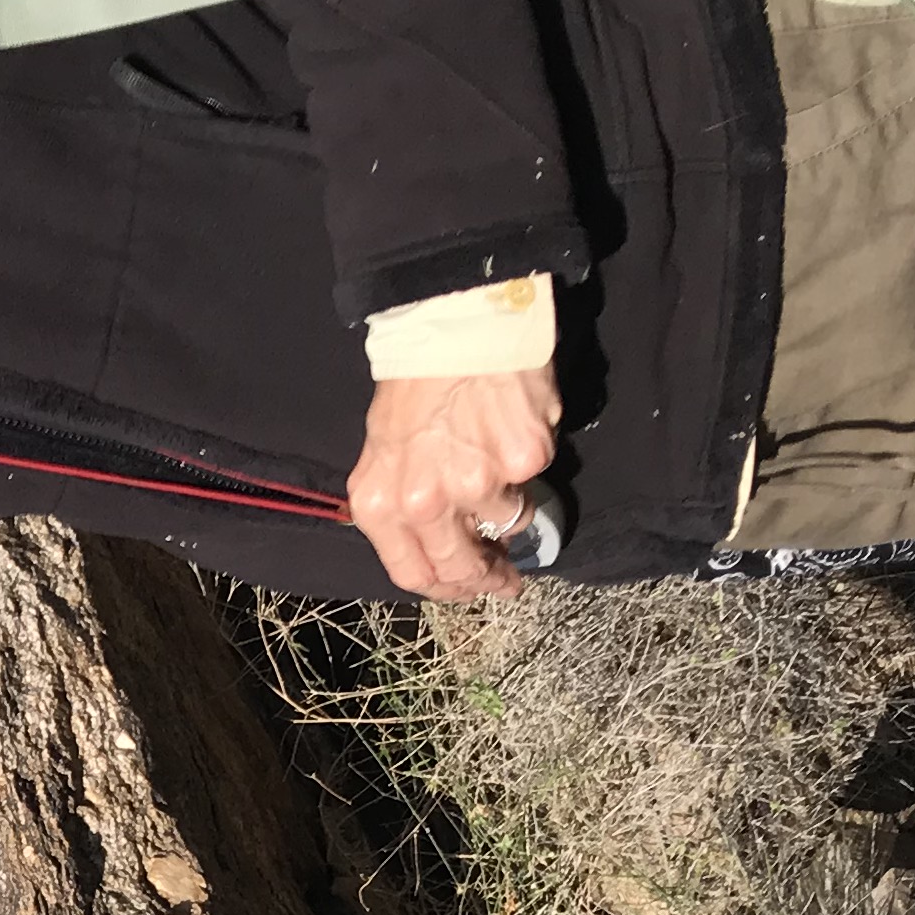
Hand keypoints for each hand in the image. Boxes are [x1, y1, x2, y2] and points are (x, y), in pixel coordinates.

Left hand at [346, 367, 562, 602]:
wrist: (453, 325)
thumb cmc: (414, 382)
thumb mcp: (382, 450)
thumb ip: (401, 503)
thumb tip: (438, 543)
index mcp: (382, 505)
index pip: (413, 575)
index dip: (445, 589)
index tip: (468, 589)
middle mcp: (427, 503)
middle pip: (462, 567)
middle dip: (487, 578)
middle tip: (506, 578)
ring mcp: (479, 484)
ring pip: (507, 519)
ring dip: (507, 501)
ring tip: (495, 455)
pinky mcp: (524, 460)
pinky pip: (532, 477)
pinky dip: (526, 458)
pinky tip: (509, 425)